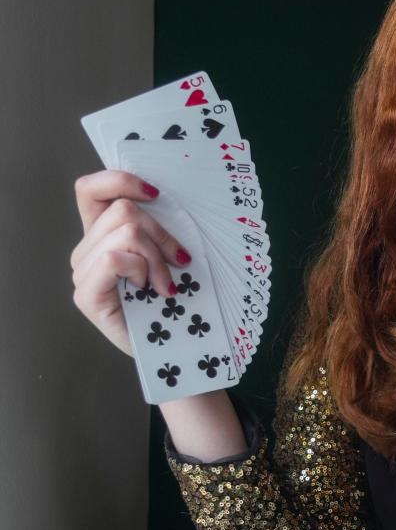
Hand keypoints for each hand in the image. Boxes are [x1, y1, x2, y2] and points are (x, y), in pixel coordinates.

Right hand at [70, 170, 190, 356]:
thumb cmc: (177, 301)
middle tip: (178, 265)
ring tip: (166, 285)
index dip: (121, 181)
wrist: (178, 348)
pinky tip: (154, 291)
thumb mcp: (170, 254)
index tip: (156, 195)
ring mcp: (83, 272)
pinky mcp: (86, 294)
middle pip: (122, 211)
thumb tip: (161, 195)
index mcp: (102, 235)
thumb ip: (158, 226)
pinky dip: (143, 270)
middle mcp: (86, 250)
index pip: (90, 188)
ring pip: (125, 233)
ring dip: (156, 258)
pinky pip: (114, 259)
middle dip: (161, 236)